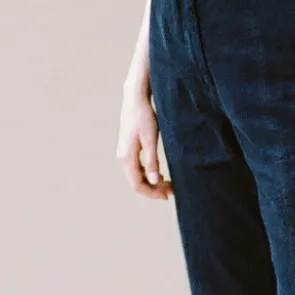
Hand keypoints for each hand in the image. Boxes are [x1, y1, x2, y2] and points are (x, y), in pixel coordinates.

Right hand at [117, 84, 172, 198]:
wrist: (135, 99)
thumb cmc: (144, 117)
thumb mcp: (151, 139)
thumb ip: (152, 161)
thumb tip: (154, 182)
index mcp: (126, 157)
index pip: (137, 185)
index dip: (151, 193)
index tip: (167, 196)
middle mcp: (122, 157)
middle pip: (137, 182)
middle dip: (153, 189)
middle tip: (172, 191)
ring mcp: (124, 153)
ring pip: (137, 175)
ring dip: (152, 182)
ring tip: (169, 183)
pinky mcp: (128, 149)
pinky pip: (137, 167)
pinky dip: (149, 173)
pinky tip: (160, 173)